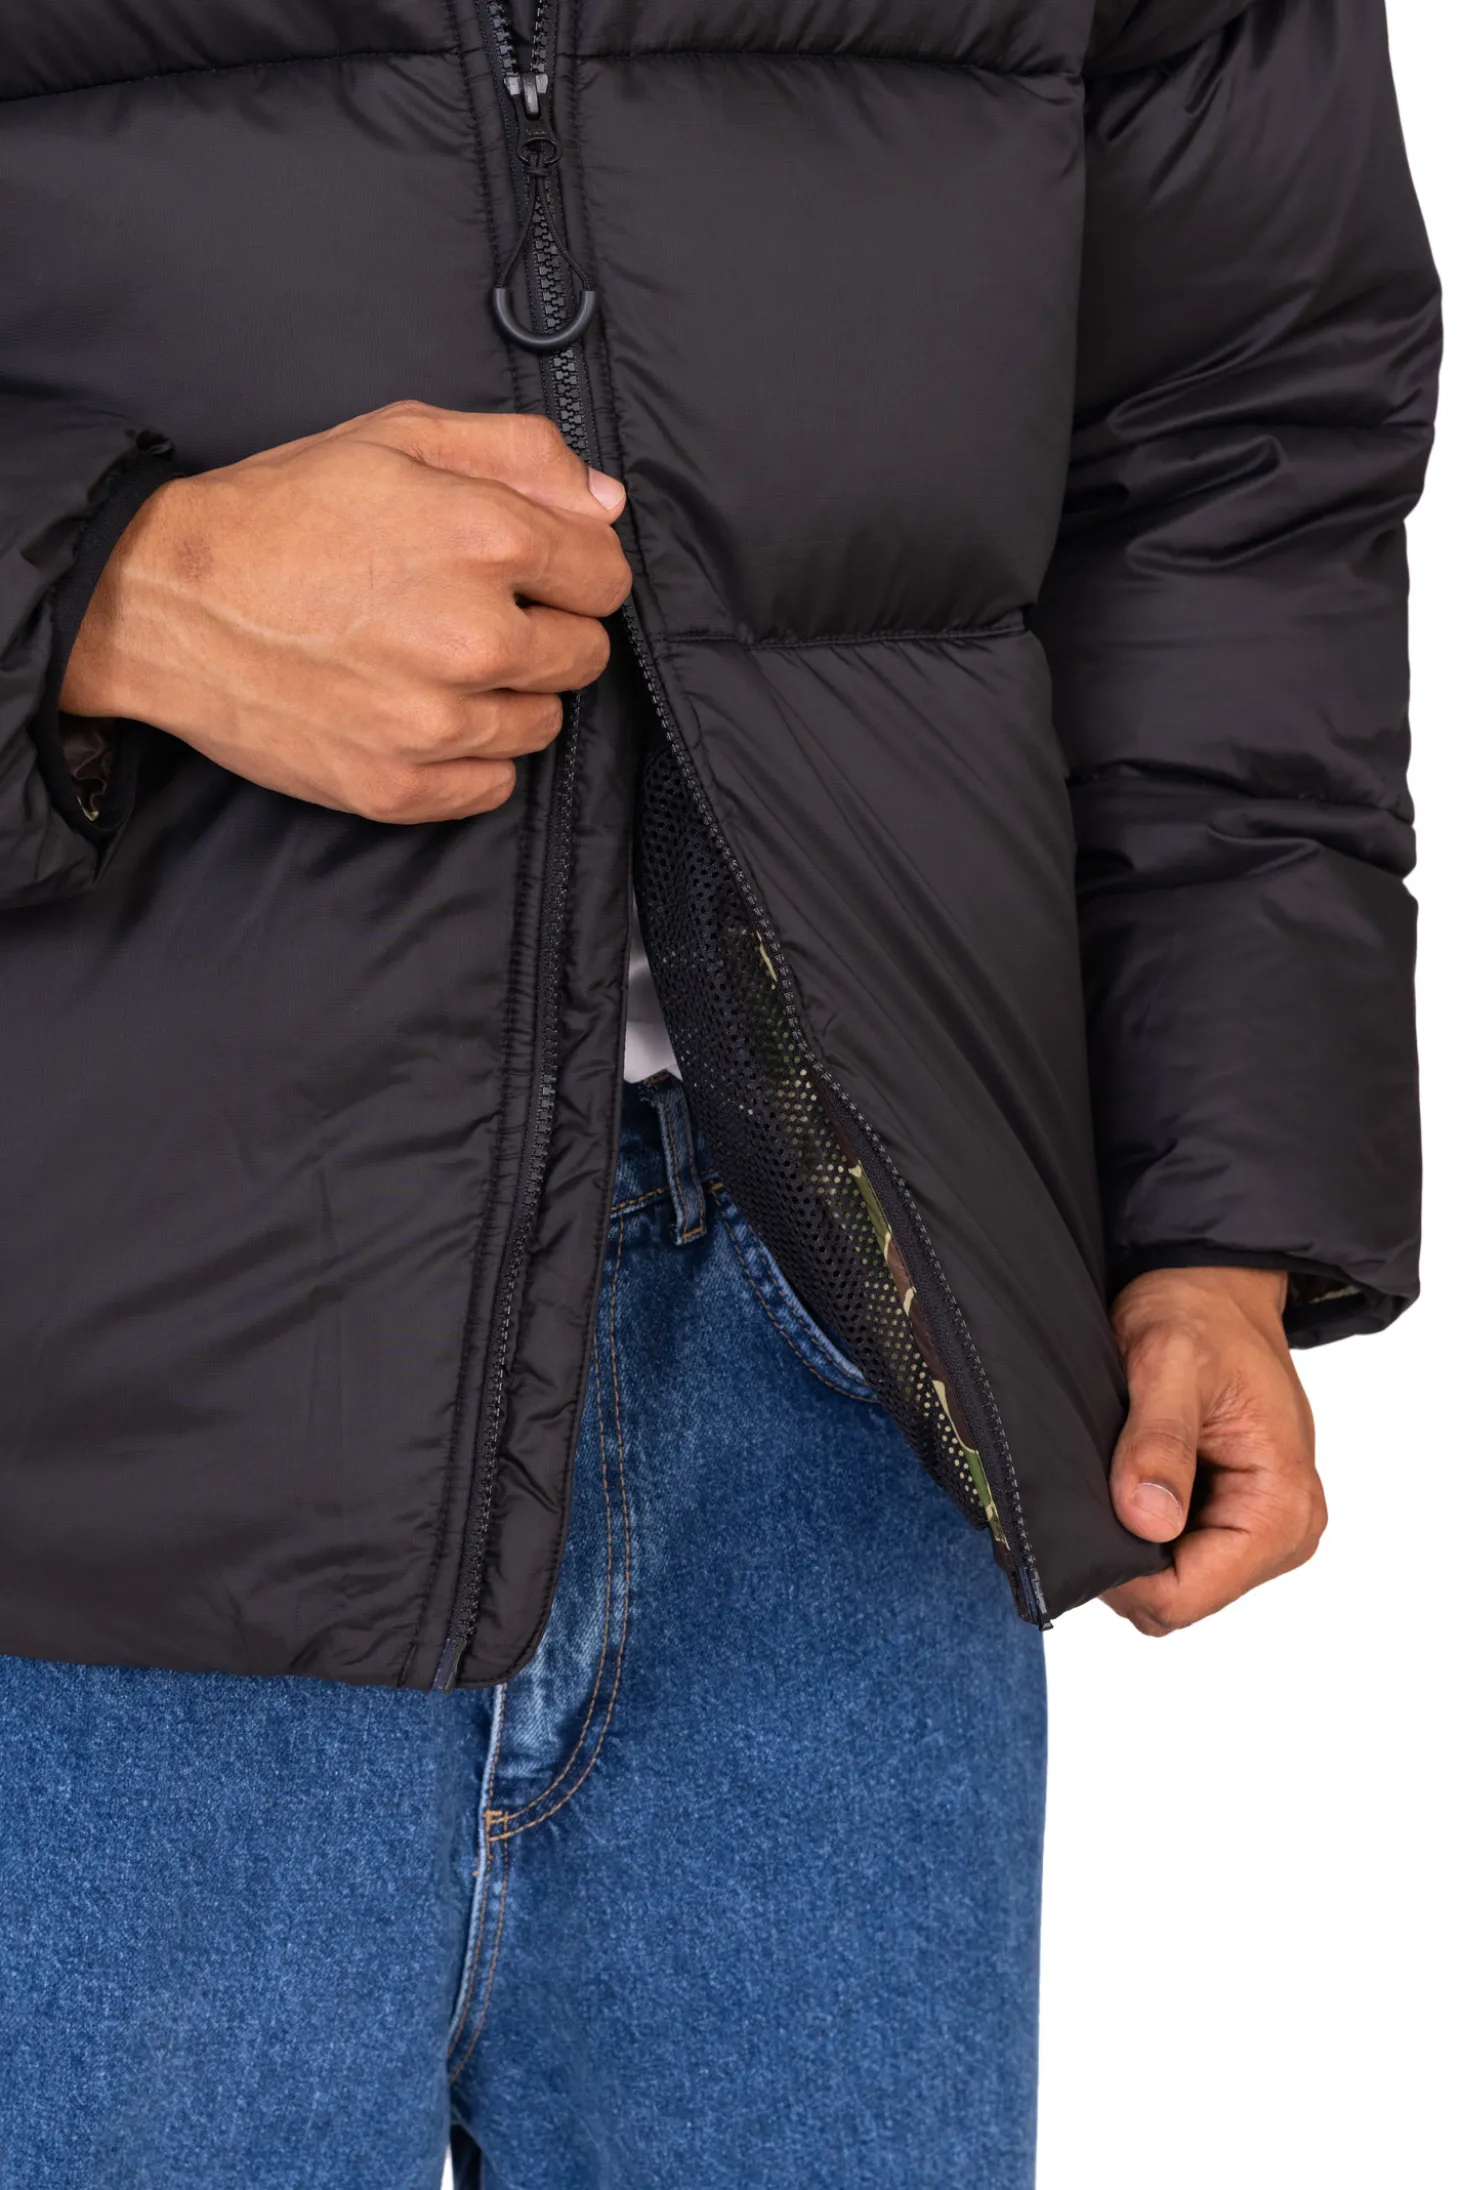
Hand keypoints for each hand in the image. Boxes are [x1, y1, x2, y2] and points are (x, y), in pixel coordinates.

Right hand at [60, 402, 631, 822]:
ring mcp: (437, 723)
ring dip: (507, 696)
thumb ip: (519, 455)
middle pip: (585, 656)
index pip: (607, 578)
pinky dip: (469, 758)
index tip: (530, 572)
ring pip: (542, 723)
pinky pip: (494, 786)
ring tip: (433, 662)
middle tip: (471, 615)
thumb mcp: (398, 437)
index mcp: (486, 540)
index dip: (571, 570)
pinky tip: (417, 713)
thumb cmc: (281, 511)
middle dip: (545, 631)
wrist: (165, 602)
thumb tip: (607, 503)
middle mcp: (474, 637)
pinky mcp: (401, 787)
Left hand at [1102, 1267, 1324, 1635]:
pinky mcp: (1233, 1518)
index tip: (1082, 1523)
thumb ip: (1159, 1443)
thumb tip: (1149, 1521)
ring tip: (1114, 1471)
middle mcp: (1284, 1530)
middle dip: (1126, 1557)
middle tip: (1094, 1485)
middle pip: (1180, 1598)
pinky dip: (1140, 1527)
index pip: (1189, 1597)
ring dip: (1131, 1540)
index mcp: (1281, 1505)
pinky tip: (1127, 1478)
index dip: (1124, 1576)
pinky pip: (1174, 1556)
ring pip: (1173, 1583)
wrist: (1212, 1287)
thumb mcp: (1168, 1364)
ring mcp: (1259, 1529)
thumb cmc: (1198, 1315)